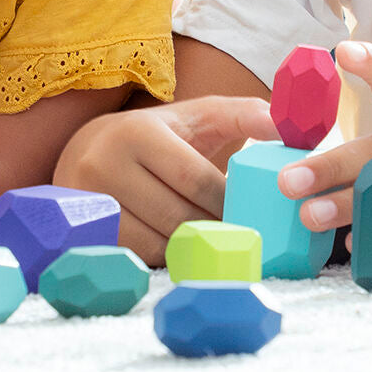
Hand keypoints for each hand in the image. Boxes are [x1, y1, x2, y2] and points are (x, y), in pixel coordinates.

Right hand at [53, 96, 276, 265]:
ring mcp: (91, 202)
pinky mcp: (88, 233)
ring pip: (158, 241)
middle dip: (215, 228)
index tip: (252, 211)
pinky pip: (140, 257)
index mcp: (138, 132)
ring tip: (217, 241)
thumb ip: (242, 114)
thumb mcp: (196, 115)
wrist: (84, 151)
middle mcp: (105, 163)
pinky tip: (186, 247)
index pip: (194, 178)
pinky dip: (170, 256)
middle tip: (243, 235)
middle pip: (177, 214)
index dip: (227, 201)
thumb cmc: (157, 134)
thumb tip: (287, 126)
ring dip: (195, 247)